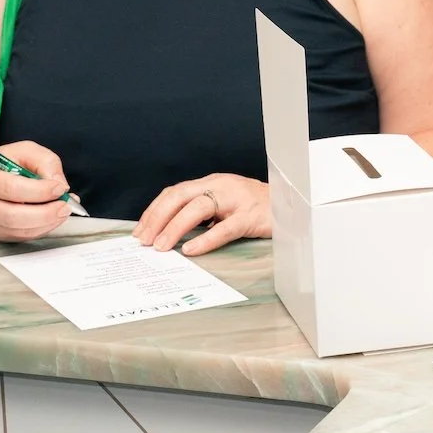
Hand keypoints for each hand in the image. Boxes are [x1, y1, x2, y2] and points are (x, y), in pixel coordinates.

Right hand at [0, 140, 75, 241]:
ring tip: (62, 211)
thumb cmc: (3, 165)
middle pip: (13, 216)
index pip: (12, 189)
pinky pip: (22, 237)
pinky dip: (42, 229)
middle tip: (65, 206)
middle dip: (45, 213)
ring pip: (19, 230)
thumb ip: (45, 162)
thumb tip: (60, 184)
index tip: (60, 188)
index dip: (40, 191)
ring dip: (47, 223)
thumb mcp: (25, 151)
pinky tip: (52, 218)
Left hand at [135, 173, 269, 254]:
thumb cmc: (256, 207)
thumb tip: (170, 232)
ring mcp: (236, 200)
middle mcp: (221, 186)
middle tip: (144, 240)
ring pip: (197, 209)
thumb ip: (202, 212)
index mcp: (211, 183)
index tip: (140, 231)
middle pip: (180, 196)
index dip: (154, 211)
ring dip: (174, 228)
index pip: (175, 192)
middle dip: (157, 218)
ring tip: (161, 246)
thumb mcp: (225, 203)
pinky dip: (205, 240)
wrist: (292, 205)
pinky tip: (191, 250)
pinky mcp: (250, 217)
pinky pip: (224, 228)